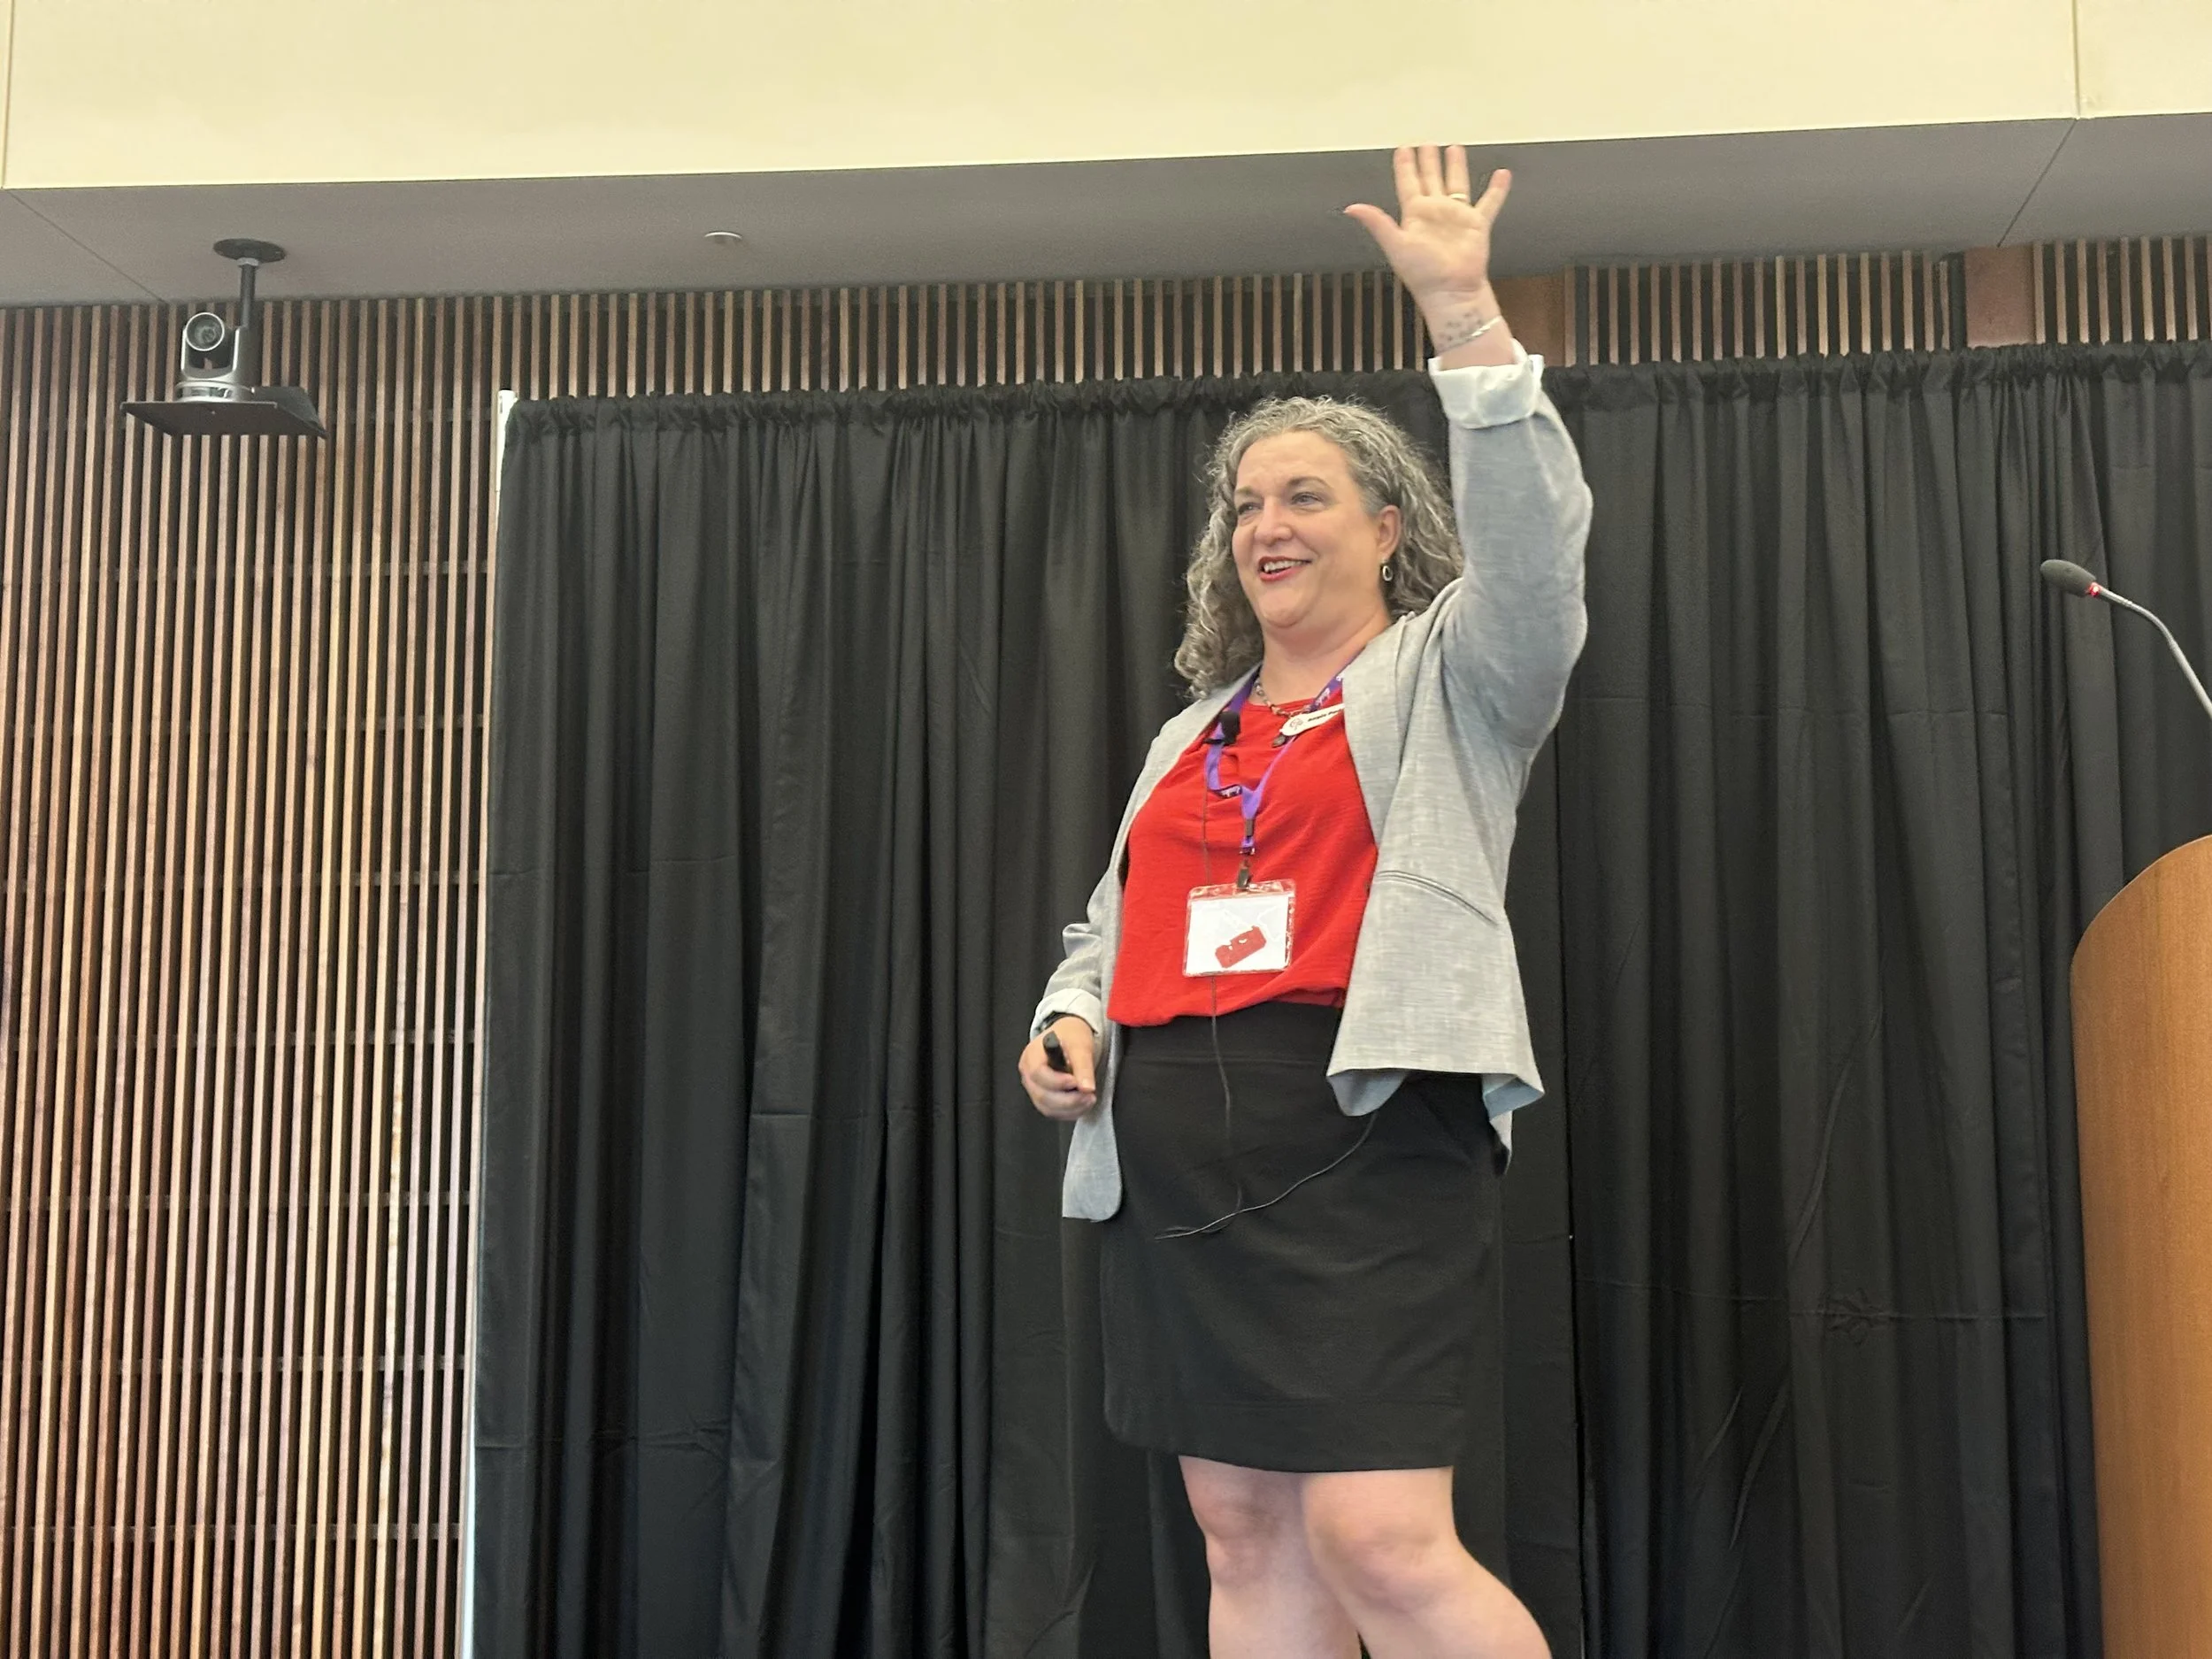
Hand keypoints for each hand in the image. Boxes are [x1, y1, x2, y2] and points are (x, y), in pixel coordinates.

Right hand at [1019, 1017, 1097, 1120]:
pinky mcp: (1043, 1098)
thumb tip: (1087, 1088)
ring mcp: (1034, 1088)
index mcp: (1032, 1055)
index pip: (1037, 1073)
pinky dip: (1070, 1112)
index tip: (1075, 1082)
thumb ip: (1083, 1066)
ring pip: (1047, 1107)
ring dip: (1070, 1108)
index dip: (1057, 1082)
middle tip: (1089, 1095)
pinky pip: (1053, 1112)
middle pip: (1041, 1095)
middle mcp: (1028, 1074)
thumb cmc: (1070, 1037)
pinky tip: (1083, 1104)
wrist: (1069, 1038)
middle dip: (1068, 1100)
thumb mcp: (1079, 1045)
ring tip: (1089, 1099)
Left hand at [1344, 145, 1513, 356]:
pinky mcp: (1477, 224)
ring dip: (1455, 166)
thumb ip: (1377, 223)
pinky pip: (1490, 202)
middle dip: (1428, 160)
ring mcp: (1457, 216)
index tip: (1403, 148)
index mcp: (1415, 215)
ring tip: (1454, 147)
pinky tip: (1503, 173)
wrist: (1451, 291)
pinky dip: (1498, 189)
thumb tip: (1351, 208)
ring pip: (1457, 184)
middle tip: (1426, 143)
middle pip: (1431, 178)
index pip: (1408, 183)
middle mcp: (1435, 212)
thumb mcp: (1396, 244)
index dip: (1405, 166)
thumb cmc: (1422, 272)